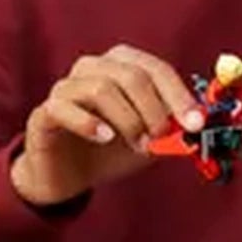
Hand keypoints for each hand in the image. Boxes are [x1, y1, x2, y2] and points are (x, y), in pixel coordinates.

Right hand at [11, 44, 198, 208]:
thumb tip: (196, 125)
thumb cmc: (111, 150)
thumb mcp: (150, 140)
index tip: (195, 123)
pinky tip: (104, 138)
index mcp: (122, 65)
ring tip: (137, 144)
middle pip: (131, 75)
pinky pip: (64, 107)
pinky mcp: (44, 111)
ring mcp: (65, 87)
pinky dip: (89, 123)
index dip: (179, 95)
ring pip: (101, 88)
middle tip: (160, 137)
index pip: (156, 69)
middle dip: (153, 109)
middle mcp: (92, 67)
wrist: (68, 176)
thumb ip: (172, 130)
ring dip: (127, 120)